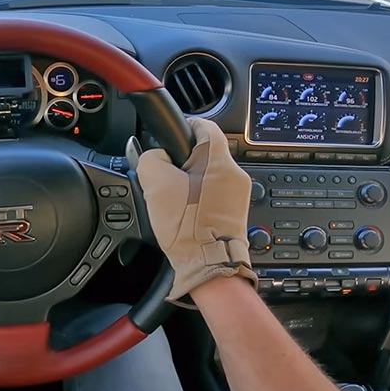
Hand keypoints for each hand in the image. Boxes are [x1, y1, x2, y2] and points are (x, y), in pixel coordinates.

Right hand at [136, 118, 256, 299]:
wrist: (208, 265)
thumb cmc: (187, 228)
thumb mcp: (155, 184)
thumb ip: (151, 158)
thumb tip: (154, 155)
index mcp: (219, 160)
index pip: (204, 125)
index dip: (184, 127)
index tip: (173, 135)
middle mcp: (235, 174)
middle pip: (205, 153)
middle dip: (184, 162)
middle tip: (167, 176)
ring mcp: (239, 194)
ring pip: (209, 175)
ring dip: (191, 182)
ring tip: (175, 199)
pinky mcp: (236, 211)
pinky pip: (215, 194)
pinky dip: (200, 198)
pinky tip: (186, 213)